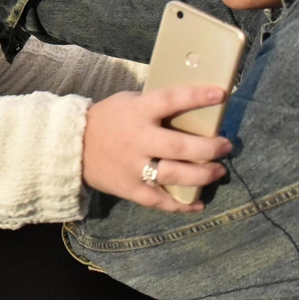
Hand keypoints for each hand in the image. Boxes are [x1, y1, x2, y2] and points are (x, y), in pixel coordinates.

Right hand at [82, 85, 232, 213]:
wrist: (72, 147)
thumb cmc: (107, 119)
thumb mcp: (128, 102)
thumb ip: (155, 105)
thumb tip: (194, 106)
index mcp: (137, 112)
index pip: (170, 100)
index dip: (196, 97)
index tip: (221, 94)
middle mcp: (138, 139)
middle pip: (179, 145)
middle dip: (209, 147)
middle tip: (226, 146)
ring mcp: (134, 167)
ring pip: (174, 174)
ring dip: (202, 175)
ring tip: (218, 171)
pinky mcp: (130, 189)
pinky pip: (158, 200)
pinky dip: (180, 205)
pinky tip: (197, 204)